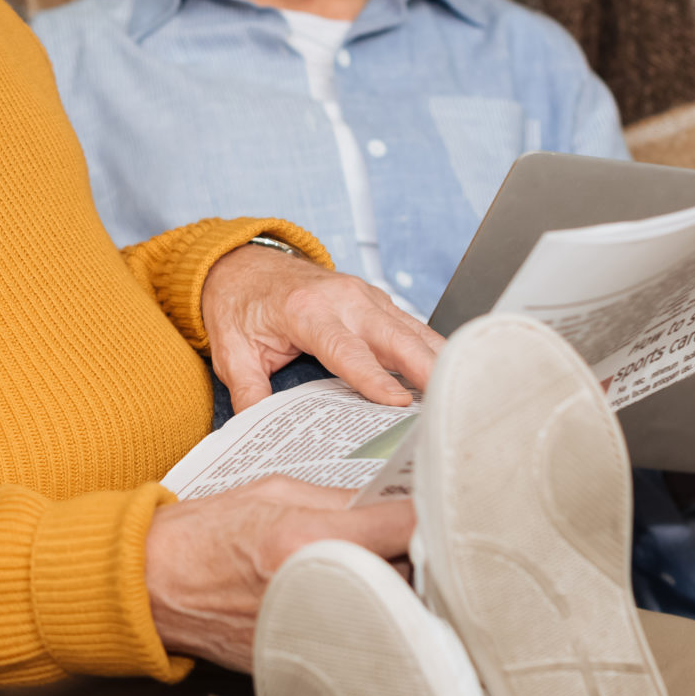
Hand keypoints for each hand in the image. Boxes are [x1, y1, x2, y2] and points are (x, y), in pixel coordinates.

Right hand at [145, 477, 416, 669]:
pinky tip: (369, 607)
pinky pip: (361, 640)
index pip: (405, 525)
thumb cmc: (208, 530)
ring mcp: (310, 629)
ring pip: (393, 614)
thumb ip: (341, 498)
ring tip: (402, 576)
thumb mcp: (275, 490)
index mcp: (308, 536)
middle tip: (429, 544)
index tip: (443, 509)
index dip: (433, 516)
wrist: (152, 582)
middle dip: (424, 557)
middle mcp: (314, 586)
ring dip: (404, 595)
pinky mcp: (303, 659)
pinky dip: (373, 624)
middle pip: (409, 575)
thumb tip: (395, 503)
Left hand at [200, 245, 440, 412]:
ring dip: (438, 360)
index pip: (346, 350)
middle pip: (394, 337)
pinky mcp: (374, 302)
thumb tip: (255, 432)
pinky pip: (409, 327)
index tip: (398, 403)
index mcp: (305, 310)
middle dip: (427, 369)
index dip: (374, 378)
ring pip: (411, 330)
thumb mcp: (231, 350)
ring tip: (463, 394)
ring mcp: (363, 296)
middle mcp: (342, 299)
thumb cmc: (240, 303)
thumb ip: (248, 392)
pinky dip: (430, 351)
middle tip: (451, 401)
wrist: (242, 263)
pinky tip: (447, 377)